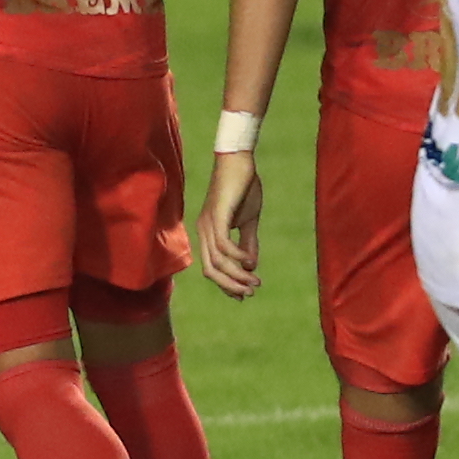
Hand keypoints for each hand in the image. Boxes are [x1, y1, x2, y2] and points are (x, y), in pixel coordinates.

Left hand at [190, 147, 266, 298]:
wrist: (240, 162)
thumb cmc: (243, 188)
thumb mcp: (248, 220)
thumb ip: (248, 243)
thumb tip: (251, 266)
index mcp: (208, 233)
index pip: (211, 268)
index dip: (225, 285)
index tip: (243, 295)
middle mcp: (203, 231)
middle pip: (211, 271)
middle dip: (230, 286)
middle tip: (250, 292)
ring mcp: (208, 224)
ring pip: (217, 262)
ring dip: (237, 276)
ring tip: (255, 282)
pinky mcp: (217, 215)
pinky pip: (223, 245)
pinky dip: (237, 257)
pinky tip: (250, 262)